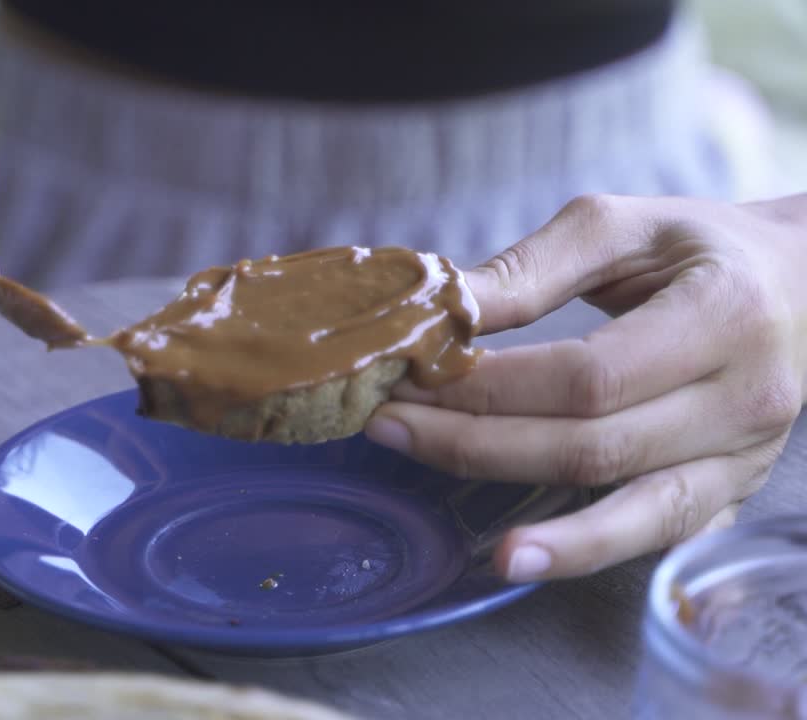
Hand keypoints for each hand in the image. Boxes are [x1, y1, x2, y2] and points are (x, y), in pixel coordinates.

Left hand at [366, 193, 806, 580]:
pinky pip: (657, 537)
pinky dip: (589, 552)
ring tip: (456, 521)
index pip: (586, 375)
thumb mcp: (621, 227)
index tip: (411, 376)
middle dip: (476, 442)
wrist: (801, 288)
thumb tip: (444, 310)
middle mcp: (746, 398)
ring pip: (629, 506)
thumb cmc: (700, 250)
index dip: (490, 386)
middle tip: (388, 427)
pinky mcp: (731, 494)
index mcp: (723, 316)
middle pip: (594, 445)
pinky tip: (524, 561)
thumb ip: (532, 268)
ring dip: (536, 522)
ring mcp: (744, 458)